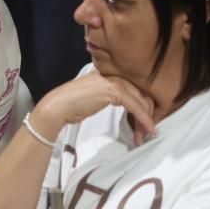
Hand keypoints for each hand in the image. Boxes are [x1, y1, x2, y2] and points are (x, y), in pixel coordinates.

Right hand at [36, 70, 158, 144]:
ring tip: (146, 135)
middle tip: (148, 132)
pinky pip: (136, 106)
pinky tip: (149, 128)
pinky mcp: (114, 91)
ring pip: (142, 101)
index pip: (138, 89)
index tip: (146, 123)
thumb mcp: (99, 95)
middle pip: (143, 95)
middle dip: (148, 115)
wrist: (60, 105)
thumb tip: (131, 107)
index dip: (145, 107)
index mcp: (114, 73)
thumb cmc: (76, 103)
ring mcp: (116, 81)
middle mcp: (118, 74)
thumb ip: (114, 95)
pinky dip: (145, 119)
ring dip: (147, 120)